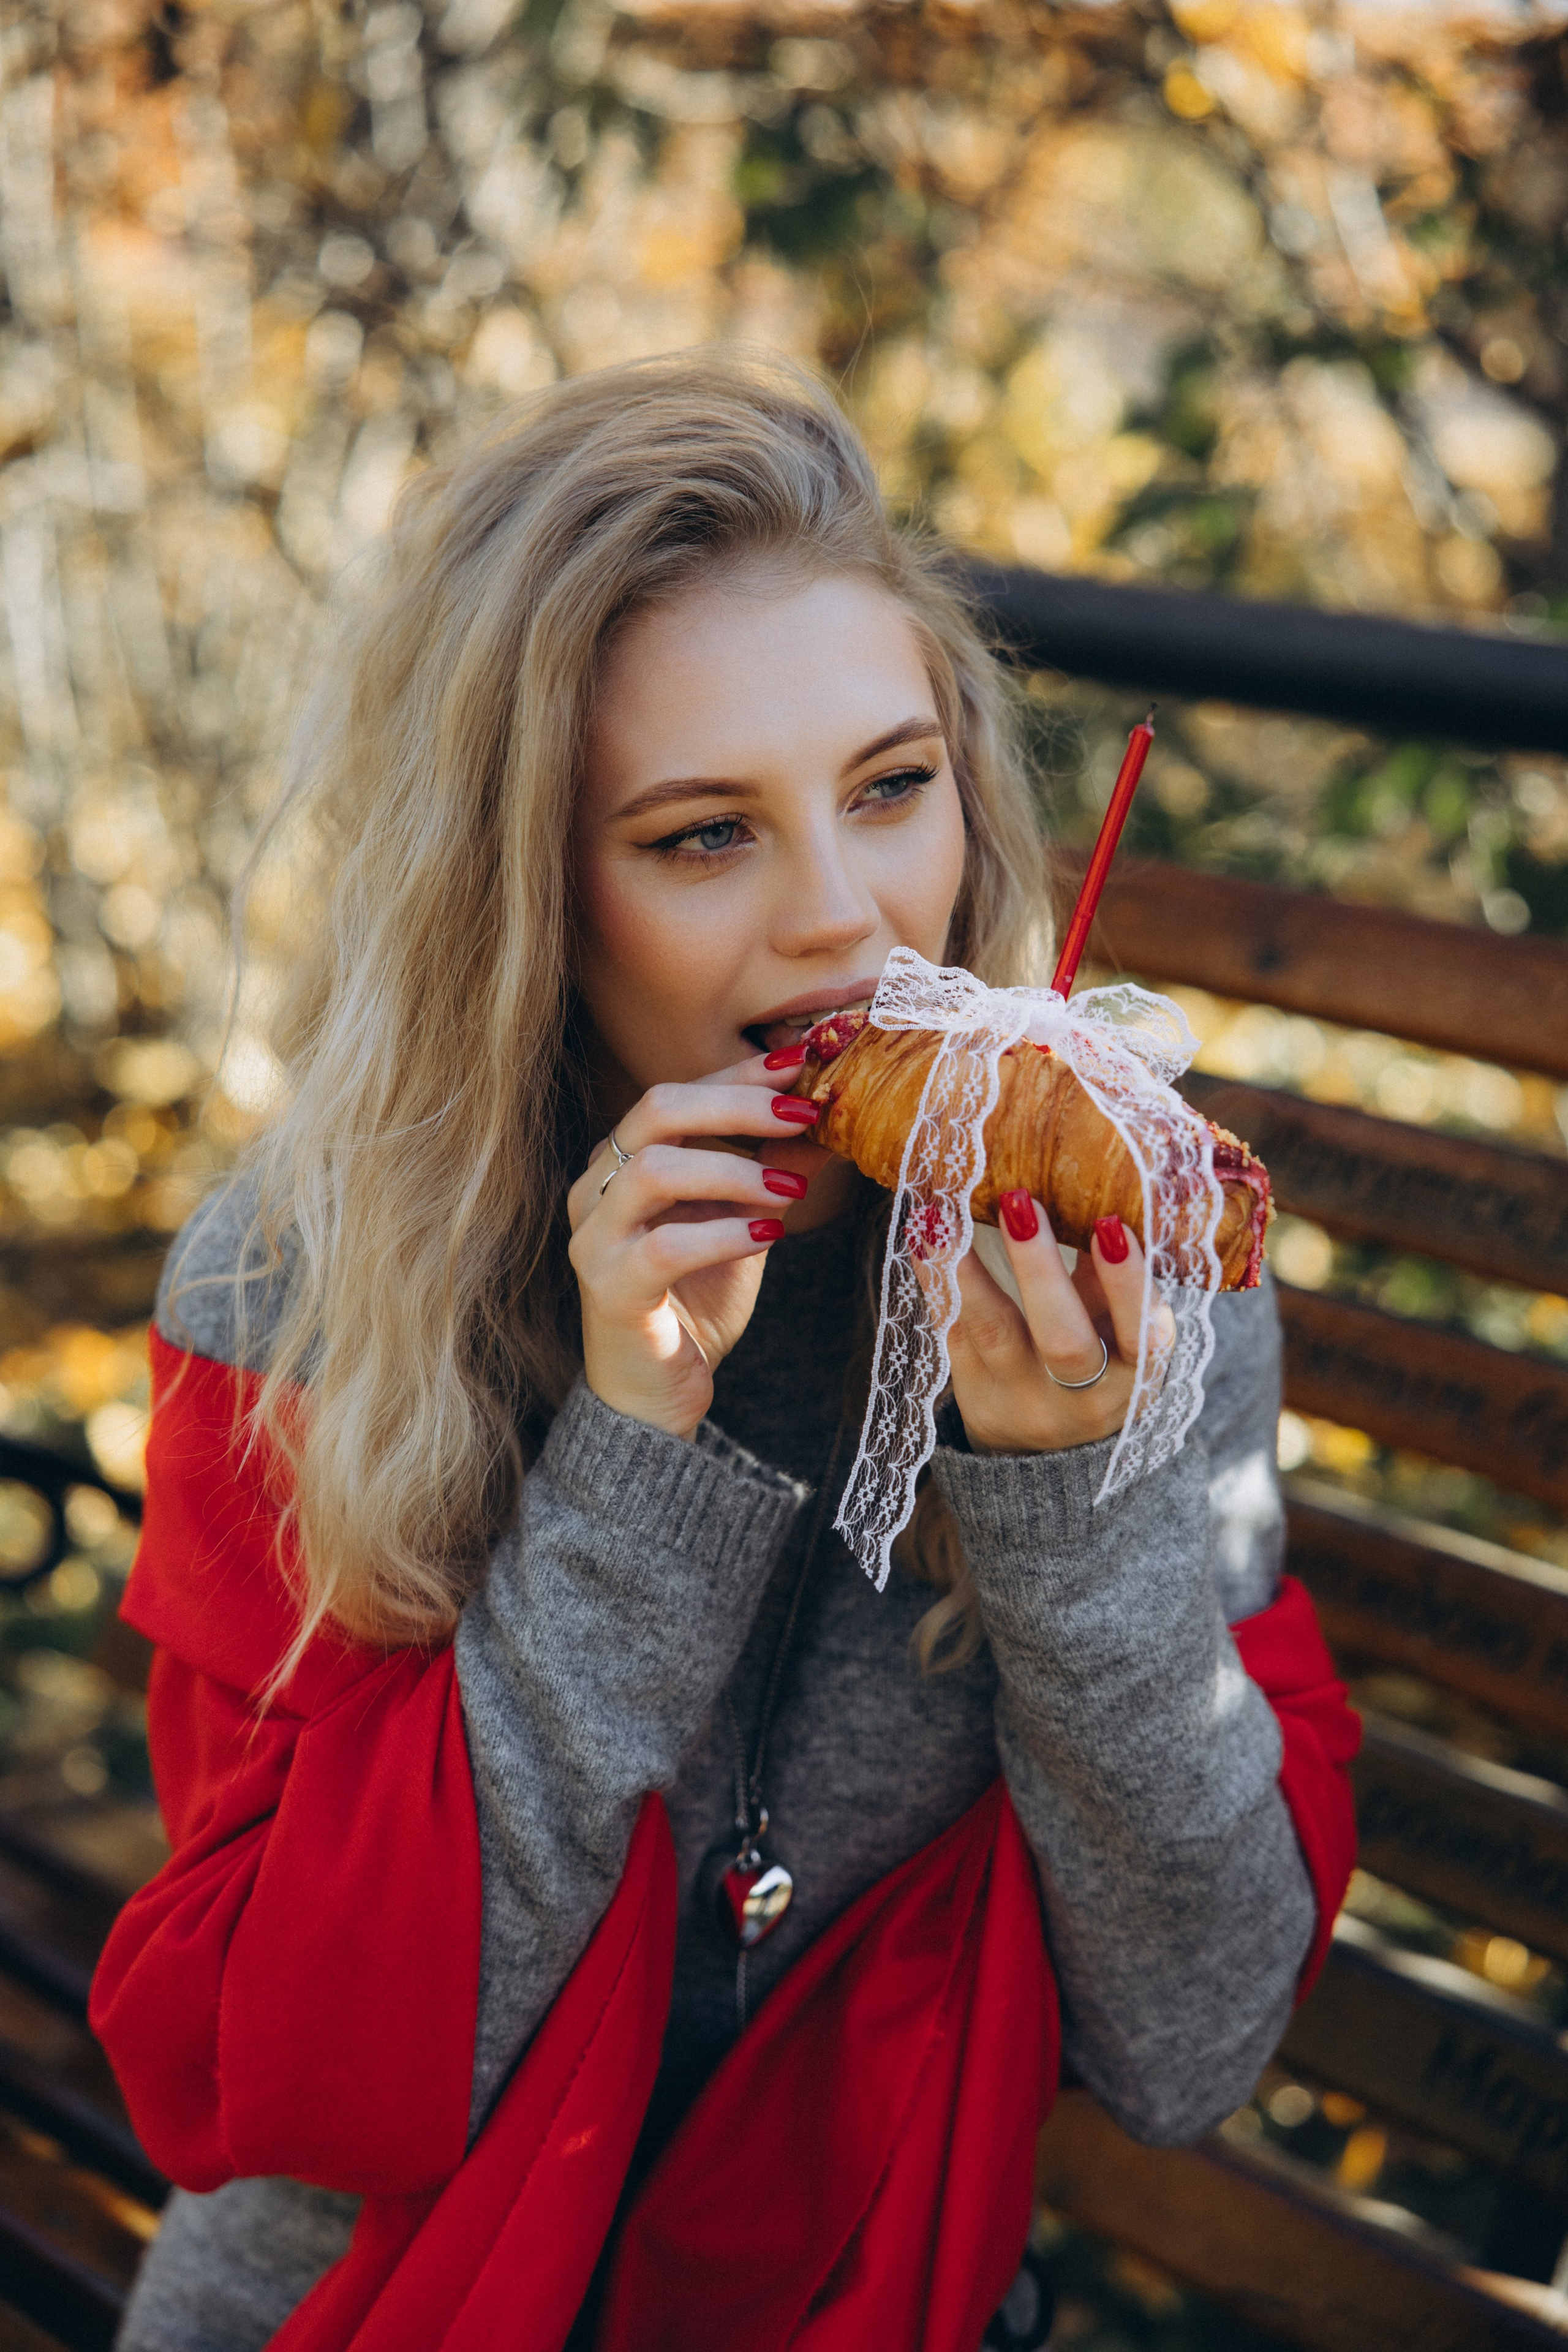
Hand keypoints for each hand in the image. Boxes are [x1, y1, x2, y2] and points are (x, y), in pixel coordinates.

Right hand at [567, 1050, 819, 1441]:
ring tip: (791, 1188)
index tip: (803, 1062)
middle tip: (802, 1112)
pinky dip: (724, 1233)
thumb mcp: (745, 1224)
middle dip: (737, 1102)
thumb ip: (771, 1172)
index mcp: (623, 1162)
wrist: (657, 1392)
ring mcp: (595, 1239)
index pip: (679, 1093)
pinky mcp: (609, 1290)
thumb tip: (826, 1116)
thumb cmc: (697, 1302)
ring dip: (733, 1169)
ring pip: (655, 1170)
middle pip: (657, 1110)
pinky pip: (665, 1246)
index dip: (741, 1073)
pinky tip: (770, 1234)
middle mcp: (597, 1189)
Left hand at [936, 1197, 1168, 1456]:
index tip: (1110, 1227)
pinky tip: (924, 1232)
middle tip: (1019, 1203)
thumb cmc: (1098, 1368)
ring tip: (947, 1215)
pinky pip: (951, 1326)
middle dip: (1040, 1269)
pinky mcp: (970, 1388)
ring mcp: (1019, 1396)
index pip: (1140, 1335)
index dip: (1127, 1285)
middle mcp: (1078, 1397)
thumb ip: (1111, 1280)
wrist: (1043, 1456)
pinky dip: (937, 1276)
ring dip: (969, 1269)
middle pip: (1061, 1340)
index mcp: (1133, 1378)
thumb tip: (1098, 1197)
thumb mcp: (1121, 1335)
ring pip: (991, 1332)